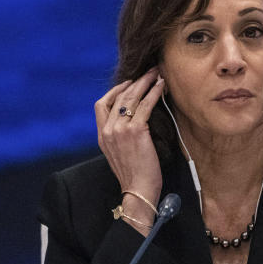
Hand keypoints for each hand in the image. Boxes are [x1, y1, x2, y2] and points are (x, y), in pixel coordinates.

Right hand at [95, 69, 165, 231]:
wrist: (138, 191)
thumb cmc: (134, 176)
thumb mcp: (119, 155)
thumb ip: (120, 138)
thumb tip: (132, 123)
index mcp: (102, 136)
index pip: (101, 104)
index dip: (114, 91)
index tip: (128, 85)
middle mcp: (107, 130)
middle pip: (118, 96)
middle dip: (135, 81)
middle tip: (149, 72)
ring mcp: (120, 130)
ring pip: (131, 97)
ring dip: (145, 82)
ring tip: (157, 74)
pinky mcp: (135, 131)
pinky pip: (145, 105)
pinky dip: (154, 93)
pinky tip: (161, 87)